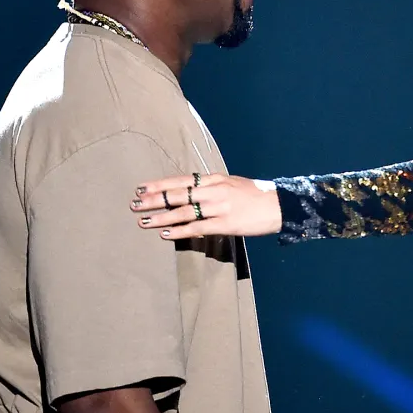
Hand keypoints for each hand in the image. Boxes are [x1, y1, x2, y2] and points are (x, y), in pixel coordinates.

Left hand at [131, 174, 282, 238]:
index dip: (159, 185)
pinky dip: (180, 231)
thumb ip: (211, 187)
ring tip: (143, 221)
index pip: (180, 180)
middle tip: (133, 205)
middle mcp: (213, 190)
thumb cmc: (255, 195)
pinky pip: (197, 228)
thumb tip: (192, 193)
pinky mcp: (225, 224)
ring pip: (183, 212)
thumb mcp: (232, 183)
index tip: (140, 188)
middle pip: (177, 194)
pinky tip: (165, 234)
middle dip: (153, 200)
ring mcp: (218, 207)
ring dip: (161, 217)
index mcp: (214, 179)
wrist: (279, 204)